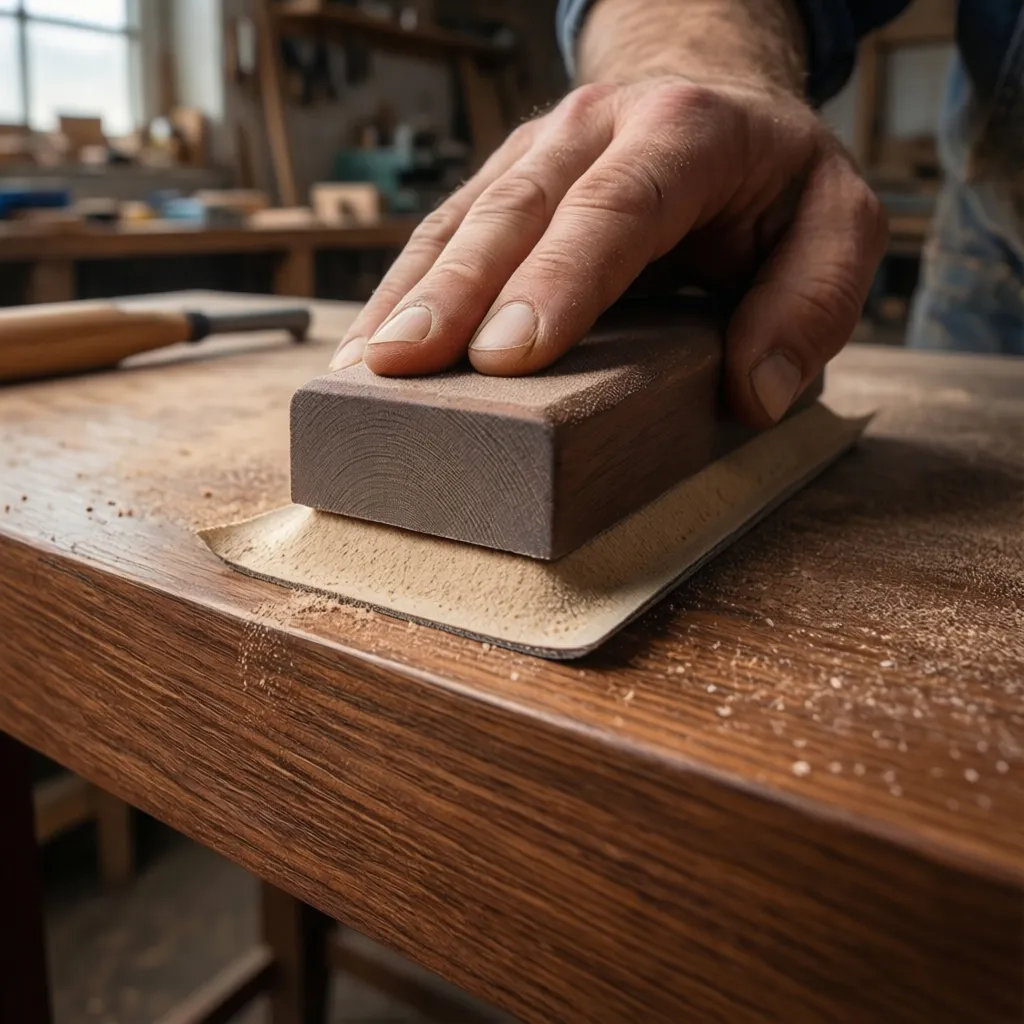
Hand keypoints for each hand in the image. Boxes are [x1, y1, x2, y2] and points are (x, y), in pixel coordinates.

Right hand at [329, 77, 886, 426]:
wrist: (712, 90)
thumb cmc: (774, 178)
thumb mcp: (839, 225)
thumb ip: (814, 302)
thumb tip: (753, 391)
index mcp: (684, 134)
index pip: (614, 208)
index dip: (557, 279)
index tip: (506, 354)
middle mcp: (596, 130)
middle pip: (515, 212)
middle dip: (453, 294)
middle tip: (403, 368)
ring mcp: (536, 151)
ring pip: (463, 219)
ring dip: (409, 295)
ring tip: (364, 369)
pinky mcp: (502, 181)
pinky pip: (445, 230)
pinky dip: (403, 289)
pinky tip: (367, 346)